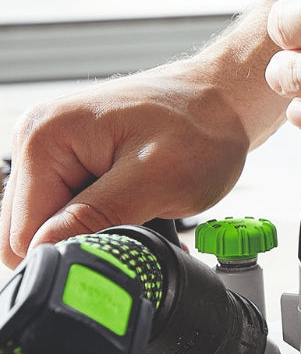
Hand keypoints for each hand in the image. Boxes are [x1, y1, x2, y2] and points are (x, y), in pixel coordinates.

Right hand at [0, 62, 251, 267]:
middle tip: (137, 228)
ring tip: (142, 213)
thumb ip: (96, 216)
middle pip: (30, 230)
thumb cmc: (202, 127)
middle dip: (82, 242)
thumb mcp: (155, 180)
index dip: (69, 252)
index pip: (22, 232)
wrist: (225, 101)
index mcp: (44, 138)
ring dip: (97, 232)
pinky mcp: (73, 160)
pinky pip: (72, 209)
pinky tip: (136, 209)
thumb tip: (44, 249)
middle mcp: (38, 140)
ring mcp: (55, 150)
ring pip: (53, 224)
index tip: (118, 247)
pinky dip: (104, 220)